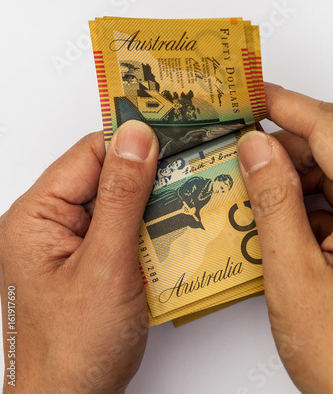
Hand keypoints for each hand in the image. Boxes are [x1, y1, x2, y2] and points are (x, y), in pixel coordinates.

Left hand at [0, 121, 158, 393]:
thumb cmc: (73, 351)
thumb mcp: (106, 265)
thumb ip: (122, 197)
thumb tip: (137, 139)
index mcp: (35, 216)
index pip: (87, 154)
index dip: (130, 142)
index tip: (171, 134)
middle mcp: (45, 224)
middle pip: (101, 175)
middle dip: (146, 176)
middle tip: (188, 169)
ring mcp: (64, 243)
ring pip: (114, 201)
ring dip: (148, 204)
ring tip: (185, 203)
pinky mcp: (82, 260)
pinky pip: (116, 228)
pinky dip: (143, 228)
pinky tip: (168, 233)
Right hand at [237, 83, 332, 393]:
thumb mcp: (296, 277)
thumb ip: (274, 205)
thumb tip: (253, 150)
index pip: (329, 130)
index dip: (287, 106)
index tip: (251, 94)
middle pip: (326, 151)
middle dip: (278, 151)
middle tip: (235, 157)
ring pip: (326, 178)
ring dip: (285, 182)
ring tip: (247, 195)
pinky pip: (329, 206)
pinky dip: (299, 208)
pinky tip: (273, 225)